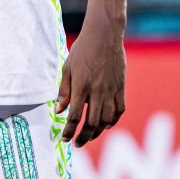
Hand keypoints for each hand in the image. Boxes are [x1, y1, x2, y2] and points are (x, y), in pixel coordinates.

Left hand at [57, 19, 125, 145]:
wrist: (105, 34)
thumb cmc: (83, 49)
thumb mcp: (67, 68)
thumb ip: (63, 91)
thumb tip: (58, 111)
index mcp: (81, 86)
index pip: (74, 116)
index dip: (69, 131)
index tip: (64, 139)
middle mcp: (97, 90)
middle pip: (92, 123)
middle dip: (83, 137)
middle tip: (77, 143)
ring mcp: (111, 89)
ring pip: (107, 119)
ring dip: (98, 132)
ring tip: (90, 135)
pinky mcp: (121, 86)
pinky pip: (119, 109)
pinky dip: (113, 120)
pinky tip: (106, 124)